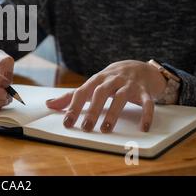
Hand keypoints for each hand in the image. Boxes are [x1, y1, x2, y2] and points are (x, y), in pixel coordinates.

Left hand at [46, 60, 166, 132]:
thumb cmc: (111, 79)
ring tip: (106, 128)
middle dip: (92, 110)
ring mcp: (129, 85)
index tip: (67, 123)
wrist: (140, 67)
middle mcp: (112, 80)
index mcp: (97, 80)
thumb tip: (49, 104)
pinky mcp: (144, 91)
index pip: (82, 92)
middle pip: (100, 93)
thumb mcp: (92, 85)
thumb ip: (71, 96)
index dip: (74, 106)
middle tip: (86, 128)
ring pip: (121, 97)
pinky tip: (143, 127)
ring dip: (113, 113)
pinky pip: (147, 102)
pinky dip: (146, 114)